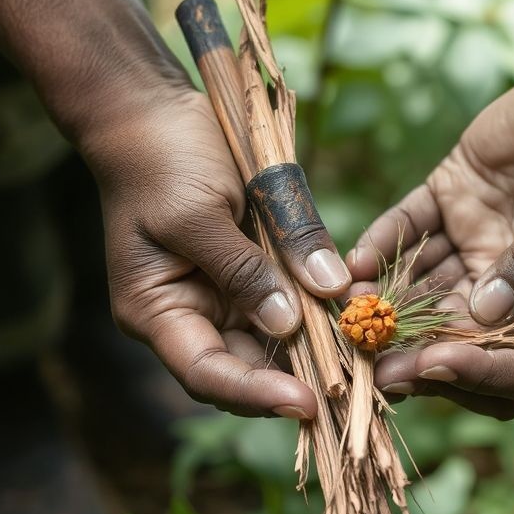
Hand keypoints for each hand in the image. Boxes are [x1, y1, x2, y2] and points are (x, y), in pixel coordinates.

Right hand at [82, 85, 350, 417]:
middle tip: (351, 392)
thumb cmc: (160, 159)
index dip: (256, 395)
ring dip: (315, 352)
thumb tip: (294, 323)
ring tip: (362, 360)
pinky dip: (318, 312)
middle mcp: (189, 316)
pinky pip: (289, 304)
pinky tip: (354, 315)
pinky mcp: (251, 273)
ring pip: (273, 344)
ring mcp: (221, 296)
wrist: (151, 110)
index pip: (206, 373)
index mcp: (156, 312)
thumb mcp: (199, 214)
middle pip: (245, 370)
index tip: (307, 403)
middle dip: (295, 382)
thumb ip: (246, 269)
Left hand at [349, 57, 513, 418]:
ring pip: (431, 298)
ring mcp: (490, 251)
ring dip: (390, 310)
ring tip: (348, 315)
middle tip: (374, 361)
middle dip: (421, 356)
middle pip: (470, 345)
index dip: (482, 374)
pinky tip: (353, 263)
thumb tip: (484, 315)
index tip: (434, 364)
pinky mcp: (458, 207)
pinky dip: (381, 249)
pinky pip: (411, 235)